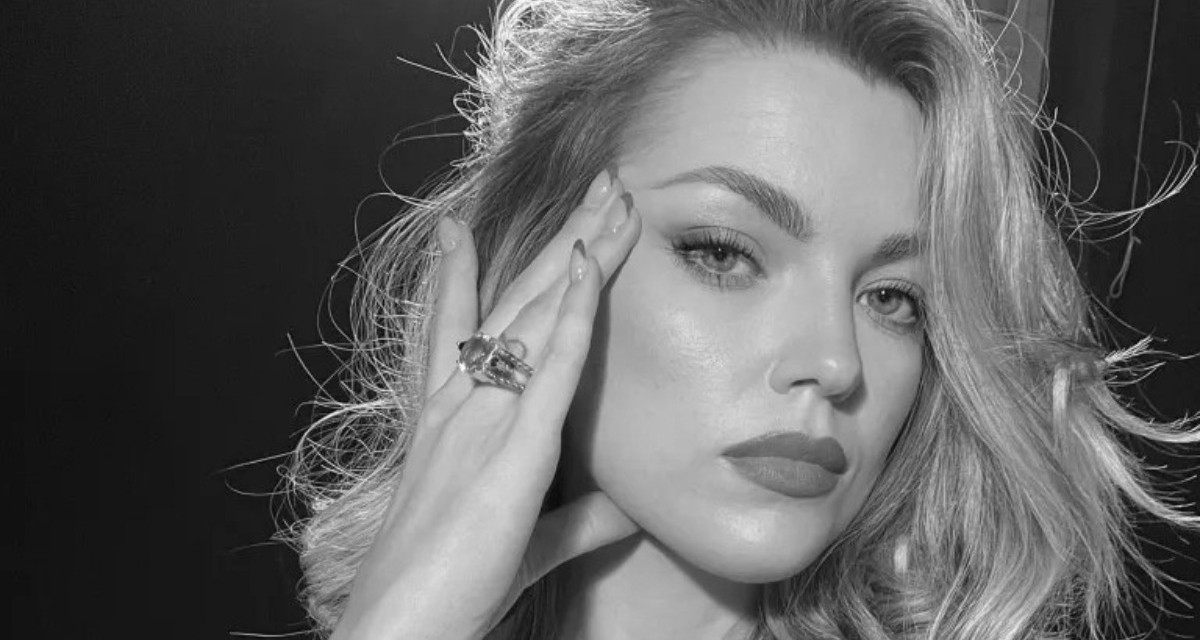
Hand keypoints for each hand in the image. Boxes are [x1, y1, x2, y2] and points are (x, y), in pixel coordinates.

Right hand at [330, 169, 642, 639]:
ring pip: (537, 313)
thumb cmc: (447, 589)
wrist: (401, 630)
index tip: (459, 227)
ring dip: (580, 249)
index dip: (460, 274)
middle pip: (514, 302)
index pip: (455, 328)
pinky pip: (549, 365)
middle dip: (560, 237)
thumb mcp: (524, 541)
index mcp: (447, 422)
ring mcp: (480, 419)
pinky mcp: (511, 450)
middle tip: (594, 185)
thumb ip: (579, 518)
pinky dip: (571, 312)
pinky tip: (591, 263)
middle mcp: (458, 404)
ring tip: (612, 194)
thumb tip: (628, 506)